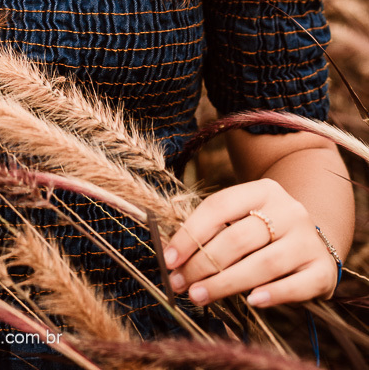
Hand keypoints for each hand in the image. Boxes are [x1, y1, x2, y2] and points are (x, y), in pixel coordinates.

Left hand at [164, 178, 339, 307]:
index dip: (190, 234)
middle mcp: (288, 210)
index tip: (169, 259)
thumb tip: (173, 257)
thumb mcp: (244, 218)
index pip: (219, 207)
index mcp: (263, 190)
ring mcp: (308, 240)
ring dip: (226, 283)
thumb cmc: (266, 231)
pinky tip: (251, 301)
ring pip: (263, 263)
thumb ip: (215, 231)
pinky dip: (273, 294)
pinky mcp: (322, 269)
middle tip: (180, 283)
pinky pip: (296, 285)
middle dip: (203, 263)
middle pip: (238, 237)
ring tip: (199, 295)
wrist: (316, 240)